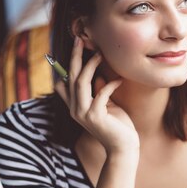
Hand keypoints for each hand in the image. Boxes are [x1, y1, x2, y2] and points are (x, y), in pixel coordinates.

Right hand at [55, 37, 138, 156]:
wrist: (124, 147)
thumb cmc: (118, 126)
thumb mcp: (108, 106)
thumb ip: (99, 92)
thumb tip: (97, 77)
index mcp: (76, 107)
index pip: (63, 84)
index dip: (65, 65)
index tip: (74, 48)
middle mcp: (75, 110)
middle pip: (71, 77)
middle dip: (75, 57)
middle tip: (81, 40)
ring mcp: (83, 114)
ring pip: (81, 83)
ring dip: (91, 66)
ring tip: (101, 54)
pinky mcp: (95, 117)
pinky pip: (101, 93)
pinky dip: (110, 84)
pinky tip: (120, 80)